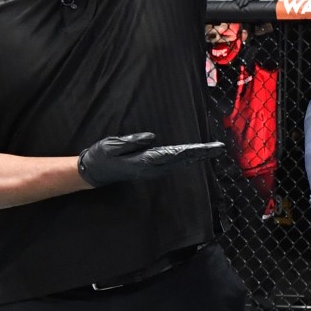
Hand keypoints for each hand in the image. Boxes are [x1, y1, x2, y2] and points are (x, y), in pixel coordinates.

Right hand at [78, 133, 225, 187]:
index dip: (191, 151)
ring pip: (178, 163)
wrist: (91, 173)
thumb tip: (152, 138)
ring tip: (211, 150)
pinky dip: (184, 158)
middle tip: (219, 148)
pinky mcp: (149, 168)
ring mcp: (150, 170)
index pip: (173, 155)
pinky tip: (192, 155)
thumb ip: (132, 142)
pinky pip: (171, 163)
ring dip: (194, 156)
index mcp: (144, 162)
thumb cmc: (101, 157)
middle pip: (180, 160)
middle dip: (200, 154)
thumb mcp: (112, 145)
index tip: (206, 148)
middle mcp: (151, 169)